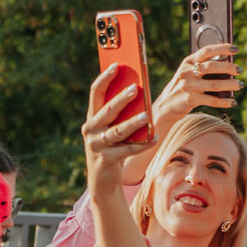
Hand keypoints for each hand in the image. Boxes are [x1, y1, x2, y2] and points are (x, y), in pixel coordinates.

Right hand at [83, 64, 157, 190]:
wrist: (102, 180)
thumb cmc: (111, 148)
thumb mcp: (111, 129)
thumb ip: (118, 114)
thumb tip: (138, 92)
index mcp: (92, 118)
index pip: (95, 93)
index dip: (105, 79)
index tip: (117, 65)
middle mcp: (91, 130)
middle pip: (107, 110)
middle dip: (121, 98)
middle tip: (135, 88)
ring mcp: (96, 145)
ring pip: (117, 131)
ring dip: (132, 123)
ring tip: (145, 115)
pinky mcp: (106, 160)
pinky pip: (127, 150)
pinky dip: (143, 144)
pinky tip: (155, 138)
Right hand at [150, 42, 242, 135]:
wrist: (166, 106)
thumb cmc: (183, 87)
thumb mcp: (189, 73)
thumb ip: (203, 67)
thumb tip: (228, 65)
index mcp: (188, 62)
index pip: (207, 51)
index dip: (222, 48)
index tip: (236, 49)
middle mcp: (187, 72)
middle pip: (212, 67)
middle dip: (229, 67)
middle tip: (239, 70)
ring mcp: (187, 86)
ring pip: (214, 85)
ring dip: (230, 85)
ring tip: (239, 85)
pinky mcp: (189, 99)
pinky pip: (212, 100)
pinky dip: (224, 102)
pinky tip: (233, 102)